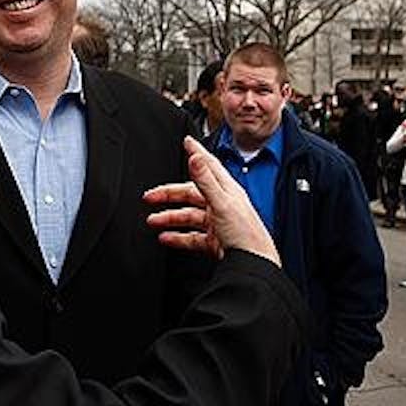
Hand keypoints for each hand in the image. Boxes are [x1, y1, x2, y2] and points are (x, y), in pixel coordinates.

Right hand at [143, 136, 280, 266]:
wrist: (255, 264)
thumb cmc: (247, 234)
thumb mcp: (222, 203)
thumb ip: (205, 180)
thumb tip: (195, 157)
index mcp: (227, 190)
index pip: (209, 166)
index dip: (197, 153)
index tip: (187, 141)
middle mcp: (222, 204)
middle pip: (191, 193)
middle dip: (169, 194)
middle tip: (151, 195)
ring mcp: (217, 222)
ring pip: (188, 216)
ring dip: (170, 217)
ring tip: (153, 220)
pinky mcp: (214, 240)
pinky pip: (191, 236)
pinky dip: (177, 237)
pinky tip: (166, 238)